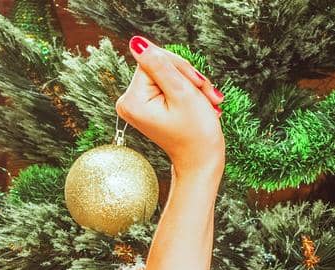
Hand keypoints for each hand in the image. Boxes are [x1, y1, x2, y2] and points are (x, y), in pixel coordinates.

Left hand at [116, 38, 224, 182]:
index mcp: (132, 100)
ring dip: (191, 84)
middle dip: (187, 76)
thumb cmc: (196, 132)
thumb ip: (160, 65)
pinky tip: (199, 102)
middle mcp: (128, 101)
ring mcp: (136, 103)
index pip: (154, 58)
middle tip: (206, 95)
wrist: (200, 160)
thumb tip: (136, 43)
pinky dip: (185, 90)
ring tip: (206, 101)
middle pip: (159, 64)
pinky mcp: (146, 104)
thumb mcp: (181, 92)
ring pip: (166, 72)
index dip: (181, 67)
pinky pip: (166, 83)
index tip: (197, 86)